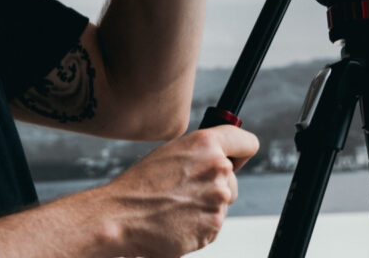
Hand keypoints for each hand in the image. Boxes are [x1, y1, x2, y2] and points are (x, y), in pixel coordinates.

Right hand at [95, 125, 258, 257]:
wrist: (120, 217)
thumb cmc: (139, 185)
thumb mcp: (171, 152)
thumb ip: (201, 151)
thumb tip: (221, 157)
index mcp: (206, 144)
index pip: (247, 143)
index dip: (241, 152)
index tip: (237, 158)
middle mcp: (217, 168)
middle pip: (233, 178)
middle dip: (215, 184)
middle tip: (185, 190)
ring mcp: (217, 198)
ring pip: (222, 202)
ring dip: (205, 205)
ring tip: (175, 206)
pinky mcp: (213, 225)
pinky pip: (213, 223)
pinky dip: (199, 225)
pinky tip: (177, 220)